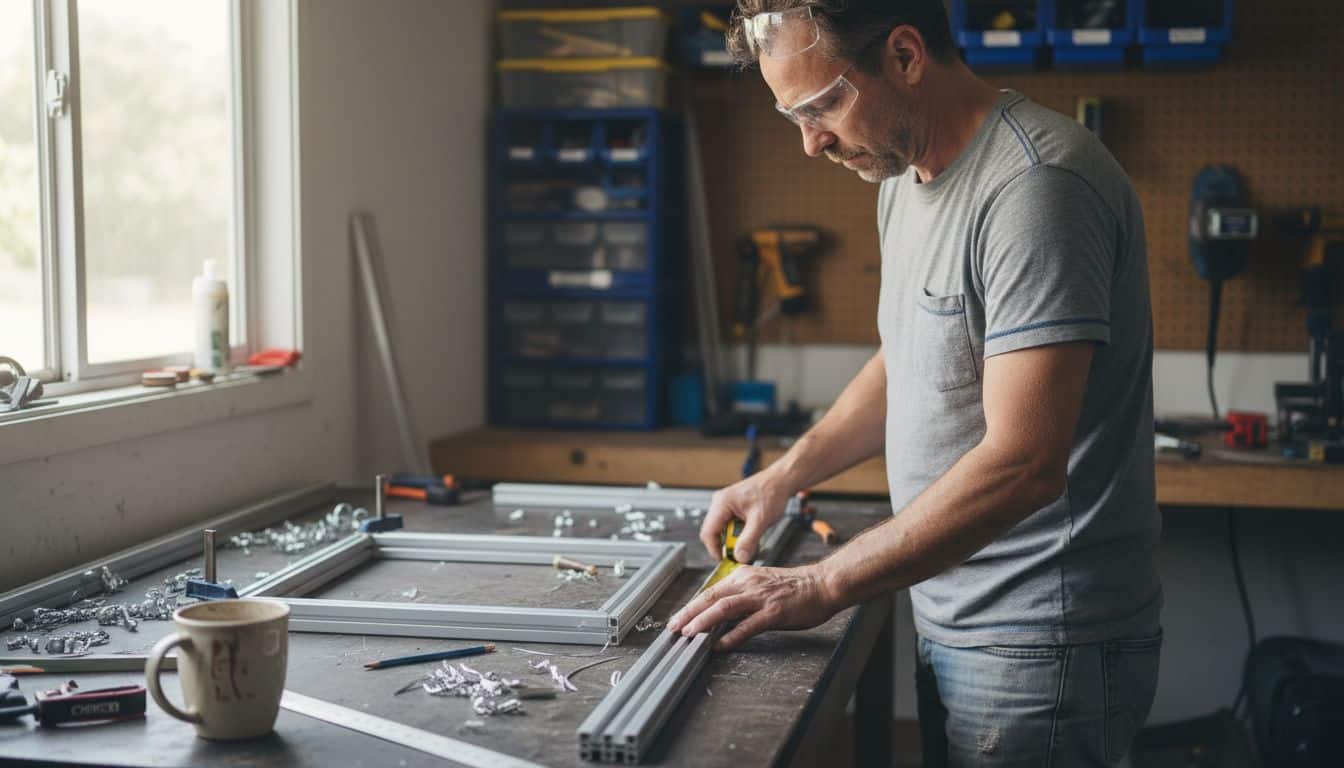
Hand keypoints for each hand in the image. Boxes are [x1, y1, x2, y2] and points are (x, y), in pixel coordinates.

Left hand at [666, 564, 840, 650]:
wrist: (822, 584)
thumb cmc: (794, 587)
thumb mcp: (761, 584)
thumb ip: (741, 595)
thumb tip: (719, 611)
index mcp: (743, 577)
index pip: (710, 592)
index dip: (691, 607)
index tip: (678, 619)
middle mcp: (748, 584)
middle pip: (711, 598)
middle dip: (688, 614)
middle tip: (673, 628)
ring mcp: (761, 598)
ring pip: (724, 608)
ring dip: (703, 621)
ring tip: (689, 633)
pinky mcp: (774, 612)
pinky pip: (748, 626)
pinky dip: (732, 636)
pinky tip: (720, 645)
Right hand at [699, 471, 790, 563]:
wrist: (781, 480)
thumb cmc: (772, 492)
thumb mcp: (761, 520)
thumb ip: (749, 540)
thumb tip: (740, 557)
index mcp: (722, 503)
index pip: (708, 532)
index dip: (714, 550)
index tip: (725, 561)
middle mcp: (720, 503)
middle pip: (713, 532)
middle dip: (725, 545)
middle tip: (741, 553)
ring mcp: (725, 504)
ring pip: (721, 530)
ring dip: (733, 539)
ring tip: (750, 539)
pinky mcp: (732, 507)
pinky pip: (729, 525)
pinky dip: (738, 533)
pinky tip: (751, 532)